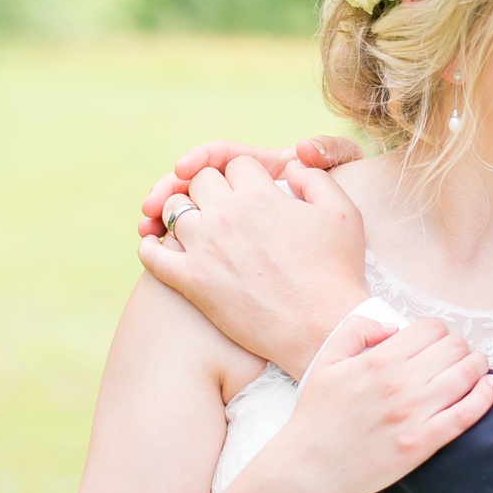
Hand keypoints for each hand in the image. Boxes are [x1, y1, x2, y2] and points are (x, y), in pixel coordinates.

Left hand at [139, 155, 368, 377]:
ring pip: (172, 210)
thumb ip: (313, 178)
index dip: (246, 175)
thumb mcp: (341, 211)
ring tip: (200, 225)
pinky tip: (159, 244)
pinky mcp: (191, 283)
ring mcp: (204, 249)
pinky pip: (152, 254)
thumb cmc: (336, 271)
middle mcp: (226, 216)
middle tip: (227, 206)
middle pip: (200, 181)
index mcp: (260, 195)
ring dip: (184, 211)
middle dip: (213, 187)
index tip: (253, 191)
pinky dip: (150, 244)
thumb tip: (289, 166)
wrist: (322, 328)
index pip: (235, 164)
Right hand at [278, 311, 492, 492]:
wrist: (309, 467)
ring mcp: (414, 414)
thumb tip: (393, 326)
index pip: (430, 329)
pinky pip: (467, 413)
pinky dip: (485, 396)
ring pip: (467, 373)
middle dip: (458, 347)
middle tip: (455, 357)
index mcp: (378, 360)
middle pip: (454, 347)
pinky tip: (489, 387)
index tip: (435, 343)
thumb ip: (357, 329)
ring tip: (475, 368)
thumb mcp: (326, 360)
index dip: (437, 332)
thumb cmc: (316, 415)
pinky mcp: (423, 443)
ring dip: (477, 365)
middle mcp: (400, 383)